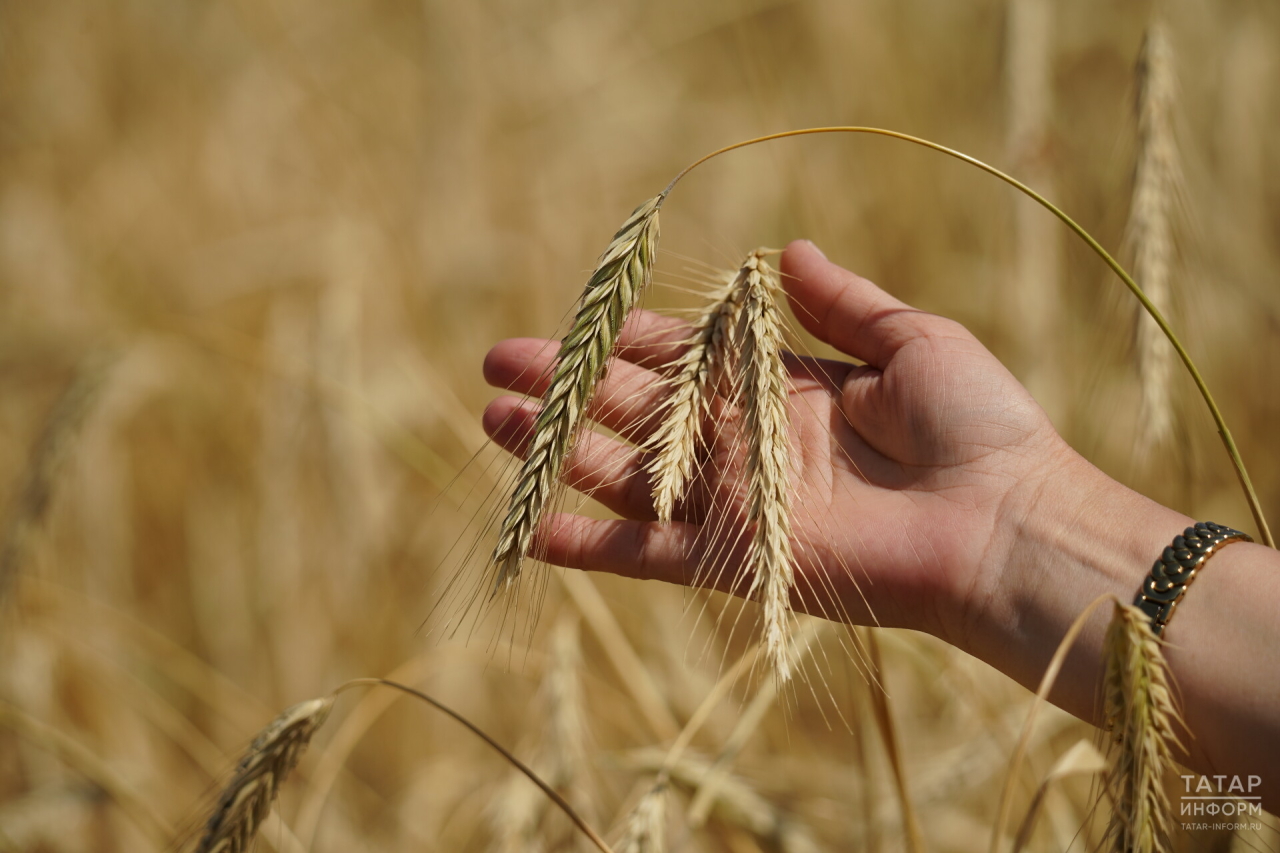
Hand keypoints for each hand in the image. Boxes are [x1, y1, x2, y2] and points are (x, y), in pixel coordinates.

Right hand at [482, 240, 1076, 642]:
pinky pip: (644, 555)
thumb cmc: (974, 426)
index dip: (632, 343)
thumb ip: (842, 302)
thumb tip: (785, 251)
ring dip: (559, 452)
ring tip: (494, 422)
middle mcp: (747, 448)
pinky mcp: (733, 561)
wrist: (1002, 524)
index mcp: (783, 393)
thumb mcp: (912, 341)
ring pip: (625, 477)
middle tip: (501, 368)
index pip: (688, 361)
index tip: (584, 325)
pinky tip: (531, 528)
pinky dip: (587, 545)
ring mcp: (734, 507)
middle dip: (569, 388)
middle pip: (637, 414)